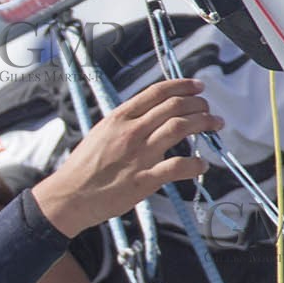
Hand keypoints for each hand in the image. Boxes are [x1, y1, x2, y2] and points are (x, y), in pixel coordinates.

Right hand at [31, 79, 222, 237]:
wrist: (69, 196)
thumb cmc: (82, 169)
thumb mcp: (100, 134)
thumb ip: (124, 123)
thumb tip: (148, 116)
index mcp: (119, 118)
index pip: (157, 93)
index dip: (182, 86)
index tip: (197, 88)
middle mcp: (131, 132)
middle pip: (174, 106)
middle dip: (198, 104)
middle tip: (208, 109)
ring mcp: (138, 155)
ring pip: (180, 128)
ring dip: (204, 124)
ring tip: (214, 125)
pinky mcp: (143, 180)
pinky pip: (177, 167)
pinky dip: (195, 164)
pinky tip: (201, 165)